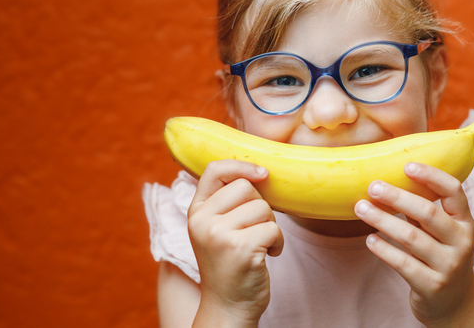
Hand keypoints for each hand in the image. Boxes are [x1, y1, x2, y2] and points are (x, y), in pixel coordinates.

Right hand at [187, 160, 283, 325]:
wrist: (228, 307)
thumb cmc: (230, 264)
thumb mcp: (218, 229)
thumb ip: (227, 202)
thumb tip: (258, 170)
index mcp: (195, 212)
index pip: (214, 170)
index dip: (241, 165)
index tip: (262, 173)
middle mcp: (202, 221)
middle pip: (247, 187)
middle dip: (261, 206)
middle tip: (256, 229)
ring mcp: (218, 235)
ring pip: (263, 208)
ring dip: (271, 226)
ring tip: (260, 245)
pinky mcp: (239, 248)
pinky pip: (274, 228)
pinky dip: (278, 242)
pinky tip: (268, 255)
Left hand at [354, 162, 473, 326]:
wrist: (455, 303)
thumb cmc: (441, 255)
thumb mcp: (442, 232)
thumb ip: (424, 209)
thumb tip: (388, 179)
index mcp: (465, 221)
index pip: (454, 191)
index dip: (432, 176)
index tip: (407, 165)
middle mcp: (462, 242)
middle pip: (428, 213)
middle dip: (398, 197)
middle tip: (373, 187)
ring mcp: (448, 266)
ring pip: (412, 238)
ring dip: (383, 220)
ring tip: (361, 209)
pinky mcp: (432, 286)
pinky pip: (403, 264)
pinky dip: (384, 249)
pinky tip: (370, 239)